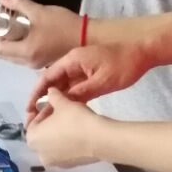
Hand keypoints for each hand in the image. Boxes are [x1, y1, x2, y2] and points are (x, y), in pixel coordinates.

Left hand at [0, 0, 78, 70]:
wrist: (88, 37)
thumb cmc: (64, 25)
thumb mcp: (39, 11)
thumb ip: (19, 5)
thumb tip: (2, 0)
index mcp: (24, 51)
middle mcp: (26, 61)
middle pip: (1, 55)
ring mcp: (34, 63)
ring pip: (10, 57)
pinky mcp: (41, 61)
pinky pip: (19, 56)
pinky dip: (10, 48)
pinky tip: (9, 37)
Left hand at [25, 86, 105, 168]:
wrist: (100, 139)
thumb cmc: (76, 119)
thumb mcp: (63, 102)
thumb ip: (53, 96)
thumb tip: (50, 91)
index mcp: (32, 139)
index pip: (32, 121)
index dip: (42, 110)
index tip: (52, 103)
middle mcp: (39, 154)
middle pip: (41, 134)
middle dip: (49, 122)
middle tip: (62, 111)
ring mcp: (54, 162)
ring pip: (52, 143)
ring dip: (58, 132)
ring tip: (70, 121)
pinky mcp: (68, 166)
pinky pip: (63, 151)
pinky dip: (66, 142)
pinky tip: (77, 133)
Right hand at [29, 42, 153, 111]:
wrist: (143, 52)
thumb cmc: (123, 64)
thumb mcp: (102, 81)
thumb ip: (80, 92)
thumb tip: (60, 103)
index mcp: (72, 60)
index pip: (47, 77)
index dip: (36, 93)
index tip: (29, 108)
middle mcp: (72, 63)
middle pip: (52, 82)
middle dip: (41, 100)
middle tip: (33, 118)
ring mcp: (81, 69)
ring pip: (62, 86)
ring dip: (53, 101)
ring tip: (44, 119)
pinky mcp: (89, 75)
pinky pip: (73, 87)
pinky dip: (66, 99)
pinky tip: (62, 113)